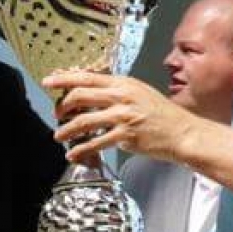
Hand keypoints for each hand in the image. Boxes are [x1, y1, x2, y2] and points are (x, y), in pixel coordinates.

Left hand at [42, 72, 196, 162]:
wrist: (183, 132)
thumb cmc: (163, 114)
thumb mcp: (141, 93)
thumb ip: (117, 91)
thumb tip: (90, 92)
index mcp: (125, 83)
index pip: (87, 77)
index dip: (64, 79)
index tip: (48, 82)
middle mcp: (123, 97)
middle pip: (80, 96)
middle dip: (62, 107)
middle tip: (57, 115)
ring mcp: (124, 116)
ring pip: (83, 121)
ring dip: (66, 130)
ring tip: (60, 136)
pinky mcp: (126, 135)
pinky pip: (96, 142)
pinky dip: (81, 149)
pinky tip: (74, 154)